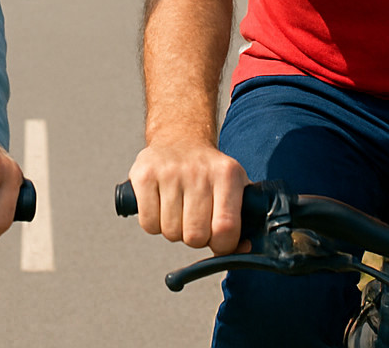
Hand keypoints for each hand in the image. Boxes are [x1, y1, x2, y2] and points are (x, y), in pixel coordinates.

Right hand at [128, 140, 248, 255]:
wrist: (180, 138)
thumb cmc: (209, 173)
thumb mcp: (234, 187)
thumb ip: (243, 220)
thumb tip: (244, 249)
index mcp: (227, 174)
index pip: (225, 228)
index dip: (222, 246)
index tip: (218, 241)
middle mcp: (198, 170)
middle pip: (195, 236)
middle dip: (195, 238)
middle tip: (195, 222)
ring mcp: (169, 171)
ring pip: (170, 232)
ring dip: (174, 230)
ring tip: (178, 211)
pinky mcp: (143, 175)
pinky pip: (148, 223)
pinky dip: (153, 224)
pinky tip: (160, 207)